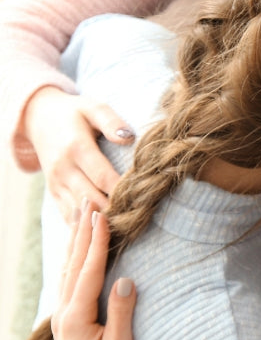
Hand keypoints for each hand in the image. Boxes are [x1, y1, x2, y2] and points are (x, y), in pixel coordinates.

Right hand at [21, 86, 132, 222]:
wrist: (39, 119)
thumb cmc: (74, 112)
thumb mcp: (93, 108)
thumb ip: (111, 121)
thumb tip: (129, 138)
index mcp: (76, 148)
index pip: (102, 177)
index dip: (122, 191)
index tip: (143, 198)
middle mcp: (63, 169)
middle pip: (91, 199)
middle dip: (115, 210)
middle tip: (139, 217)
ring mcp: (56, 183)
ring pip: (79, 212)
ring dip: (101, 222)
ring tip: (126, 226)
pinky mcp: (53, 192)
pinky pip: (68, 216)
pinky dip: (86, 226)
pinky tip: (105, 231)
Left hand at [52, 205, 136, 339]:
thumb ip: (122, 313)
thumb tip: (126, 280)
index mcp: (77, 317)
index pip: (88, 271)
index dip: (96, 242)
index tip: (102, 216)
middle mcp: (65, 313)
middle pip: (73, 264)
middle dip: (81, 232)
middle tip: (87, 203)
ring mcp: (63, 316)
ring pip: (67, 271)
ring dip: (75, 242)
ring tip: (80, 217)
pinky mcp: (68, 320)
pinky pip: (68, 281)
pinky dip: (73, 259)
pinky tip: (77, 250)